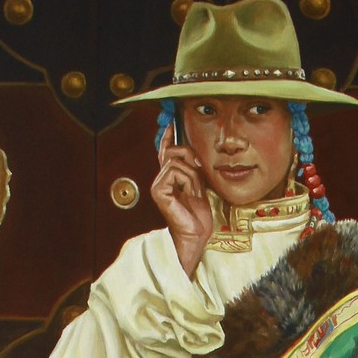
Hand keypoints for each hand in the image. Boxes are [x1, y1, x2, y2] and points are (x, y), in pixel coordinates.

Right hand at [150, 125, 212, 276]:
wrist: (195, 234)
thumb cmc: (198, 215)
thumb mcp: (199, 184)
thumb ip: (193, 167)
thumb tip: (191, 152)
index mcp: (170, 178)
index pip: (166, 152)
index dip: (168, 137)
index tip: (171, 124)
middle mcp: (161, 179)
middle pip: (174, 151)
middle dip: (191, 158)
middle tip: (199, 173)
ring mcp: (158, 185)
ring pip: (177, 161)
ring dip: (192, 175)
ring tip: (195, 191)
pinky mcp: (158, 190)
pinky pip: (176, 171)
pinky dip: (188, 181)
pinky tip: (189, 194)